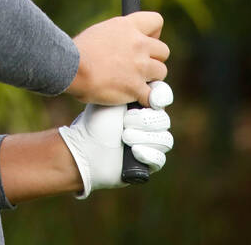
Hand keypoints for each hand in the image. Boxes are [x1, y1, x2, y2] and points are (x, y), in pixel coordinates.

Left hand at [57, 81, 174, 198]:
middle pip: (164, 120)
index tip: (153, 100)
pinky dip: (148, 154)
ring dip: (143, 137)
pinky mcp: (148, 162)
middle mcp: (149, 123)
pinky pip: (160, 159)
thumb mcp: (114, 100)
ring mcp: (150, 143)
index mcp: (142, 104)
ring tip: (124, 136)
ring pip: (165, 140)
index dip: (161, 97)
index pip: (163, 97)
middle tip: (125, 121)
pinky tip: (134, 151)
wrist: (85, 147)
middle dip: (145, 120)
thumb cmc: (97, 121)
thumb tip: (153, 87)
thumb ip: (135, 89)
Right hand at [67, 11, 168, 105]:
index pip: (157, 21)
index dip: (153, 33)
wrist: (69, 67)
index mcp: (127, 26)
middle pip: (164, 51)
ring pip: (161, 72)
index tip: (145, 41)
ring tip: (132, 81)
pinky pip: (153, 96)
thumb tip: (125, 46)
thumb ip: (120, 36)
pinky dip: (146, 98)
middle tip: (137, 65)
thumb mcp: (100, 32)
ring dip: (150, 78)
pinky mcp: (136, 87)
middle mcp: (138, 44)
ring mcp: (139, 66)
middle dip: (153, 58)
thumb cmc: (78, 51)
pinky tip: (137, 98)